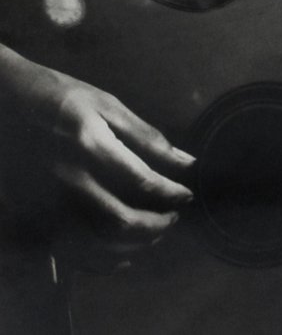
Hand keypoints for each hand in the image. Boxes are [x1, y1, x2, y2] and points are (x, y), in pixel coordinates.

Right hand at [0, 53, 193, 259]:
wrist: (11, 104)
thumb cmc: (66, 99)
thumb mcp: (108, 106)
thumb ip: (147, 137)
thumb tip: (187, 162)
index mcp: (89, 144)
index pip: (140, 180)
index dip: (170, 192)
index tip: (186, 195)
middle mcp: (67, 178)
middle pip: (119, 220)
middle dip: (155, 225)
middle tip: (174, 217)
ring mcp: (48, 201)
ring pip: (96, 243)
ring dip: (133, 244)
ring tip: (155, 232)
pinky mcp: (36, 215)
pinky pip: (72, 253)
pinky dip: (102, 261)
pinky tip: (124, 254)